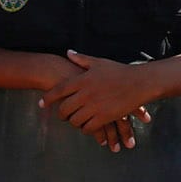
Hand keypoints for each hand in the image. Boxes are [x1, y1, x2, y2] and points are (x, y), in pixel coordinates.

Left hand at [40, 50, 157, 148]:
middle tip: (62, 116)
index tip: (41, 104)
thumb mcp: (99, 63)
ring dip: (74, 122)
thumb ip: (82, 59)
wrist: (139, 83)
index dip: (48, 98)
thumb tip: (68, 52)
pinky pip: (88, 128)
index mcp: (82, 80)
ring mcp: (94, 106)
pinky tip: (87, 126)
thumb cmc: (120, 71)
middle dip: (61, 114)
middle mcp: (85, 94)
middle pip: (64, 109)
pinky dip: (86, 129)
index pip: (58, 90)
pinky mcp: (104, 117)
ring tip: (75, 121)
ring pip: (75, 120)